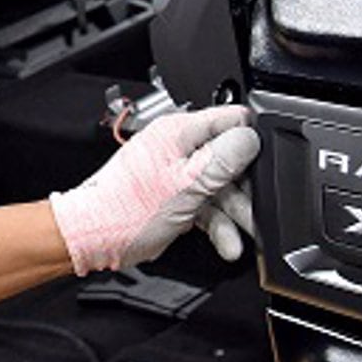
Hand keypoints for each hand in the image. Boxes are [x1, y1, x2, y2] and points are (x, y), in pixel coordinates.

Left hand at [49, 105, 257, 274]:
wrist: (95, 236)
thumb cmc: (125, 209)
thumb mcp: (187, 183)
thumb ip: (223, 159)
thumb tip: (251, 136)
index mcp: (179, 131)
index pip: (231, 120)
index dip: (252, 138)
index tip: (267, 163)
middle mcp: (178, 147)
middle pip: (230, 158)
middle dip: (247, 186)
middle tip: (258, 208)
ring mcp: (176, 173)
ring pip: (221, 187)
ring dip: (235, 212)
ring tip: (243, 235)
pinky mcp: (175, 196)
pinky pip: (207, 205)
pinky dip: (219, 224)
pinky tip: (227, 242)